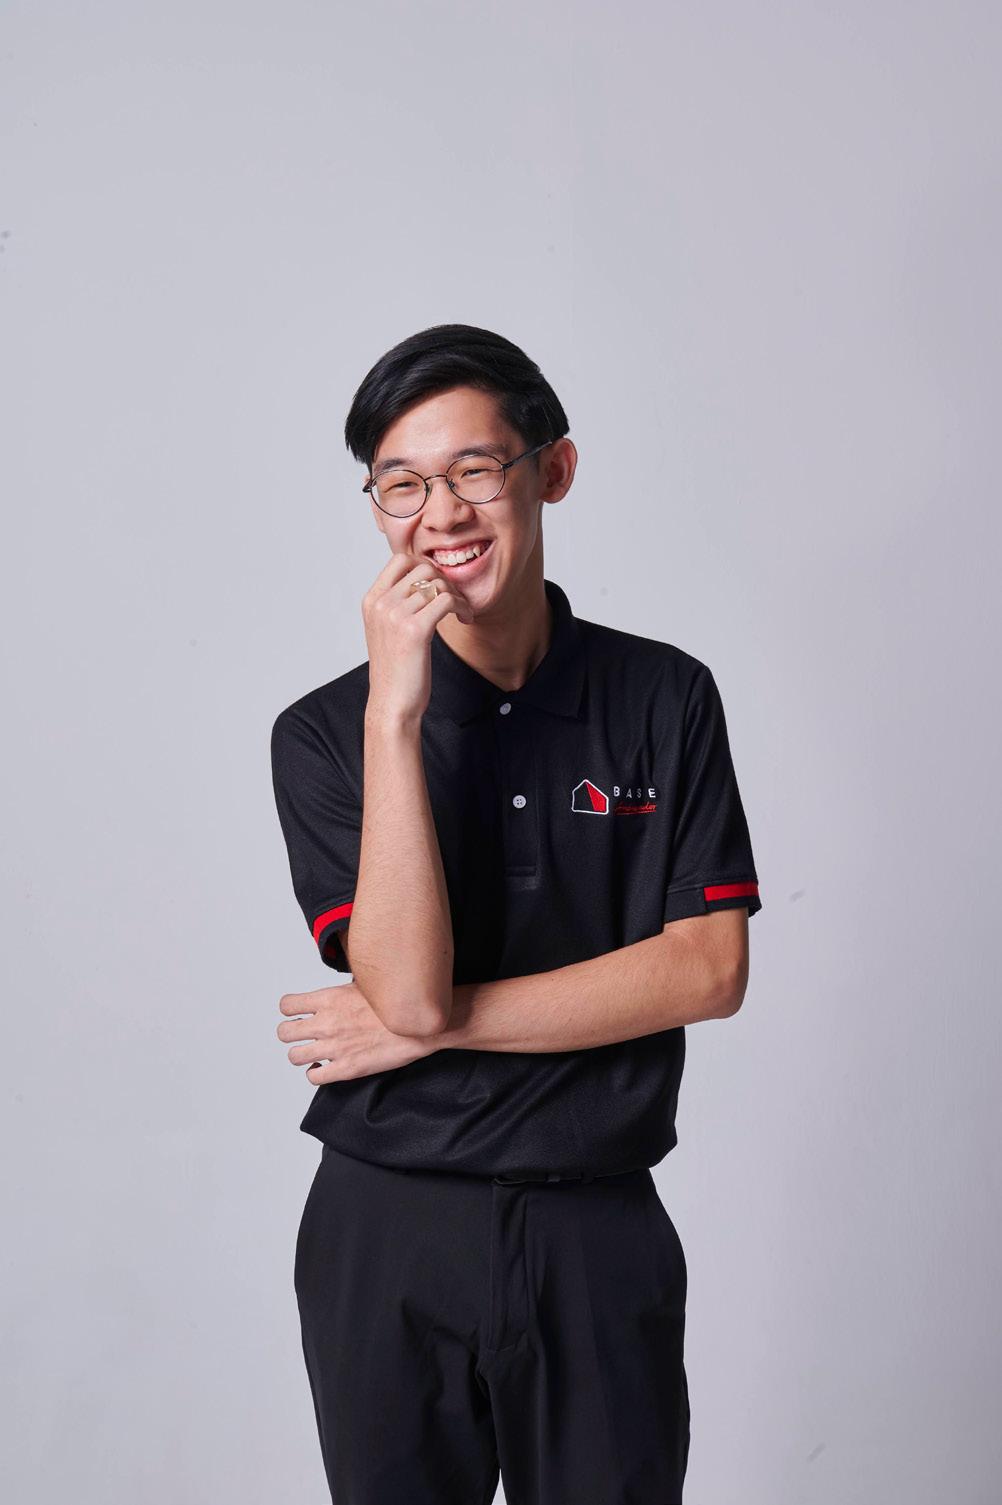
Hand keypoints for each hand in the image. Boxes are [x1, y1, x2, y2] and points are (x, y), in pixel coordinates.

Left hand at [277, 980, 435, 1083]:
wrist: (419, 1027)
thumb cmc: (397, 1006)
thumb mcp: (366, 985)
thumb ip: (344, 990)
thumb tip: (336, 989)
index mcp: (329, 999)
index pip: (287, 1005)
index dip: (290, 1010)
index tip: (297, 1013)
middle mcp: (326, 1023)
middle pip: (284, 1032)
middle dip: (291, 1033)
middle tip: (302, 1034)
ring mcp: (334, 1048)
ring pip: (293, 1056)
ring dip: (301, 1054)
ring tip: (311, 1052)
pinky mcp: (345, 1069)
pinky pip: (314, 1077)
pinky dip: (314, 1073)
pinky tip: (323, 1068)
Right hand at [362, 552, 473, 723]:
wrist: (392, 703)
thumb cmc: (395, 670)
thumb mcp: (387, 629)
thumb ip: (397, 603)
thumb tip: (424, 581)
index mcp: (372, 601)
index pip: (400, 559)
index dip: (425, 566)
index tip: (438, 585)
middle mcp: (381, 604)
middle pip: (422, 568)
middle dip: (445, 580)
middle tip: (455, 600)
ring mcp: (395, 615)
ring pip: (438, 584)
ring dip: (458, 596)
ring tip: (462, 611)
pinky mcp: (415, 630)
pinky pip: (447, 600)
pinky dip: (462, 607)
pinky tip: (466, 619)